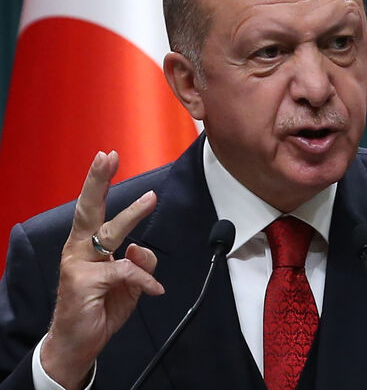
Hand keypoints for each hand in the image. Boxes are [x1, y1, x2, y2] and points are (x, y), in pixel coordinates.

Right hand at [41, 151, 163, 389]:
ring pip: (110, 233)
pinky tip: (155, 290)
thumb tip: (141, 247)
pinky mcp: (83, 283)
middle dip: (98, 180)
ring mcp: (78, 266)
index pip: (93, 208)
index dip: (99, 182)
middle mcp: (78, 250)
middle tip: (108, 156)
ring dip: (132, 214)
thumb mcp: (129, 284)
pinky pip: (126, 271)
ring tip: (150, 198)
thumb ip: (138, 263)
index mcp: (86, 246)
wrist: (78, 344)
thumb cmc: (100, 308)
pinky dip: (145, 279)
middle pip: (88, 209)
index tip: (107, 156)